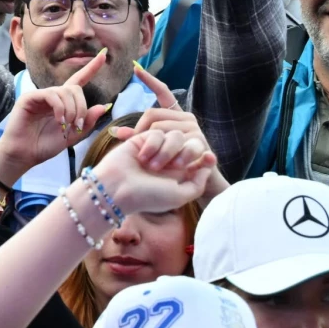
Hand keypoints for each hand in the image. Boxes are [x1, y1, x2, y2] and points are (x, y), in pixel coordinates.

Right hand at [0, 50, 114, 186]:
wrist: (23, 156)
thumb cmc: (44, 146)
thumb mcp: (72, 136)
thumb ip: (87, 122)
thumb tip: (105, 106)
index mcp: (63, 103)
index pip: (79, 80)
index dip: (92, 68)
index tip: (104, 54)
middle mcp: (52, 96)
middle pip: (75, 88)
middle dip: (81, 106)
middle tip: (78, 124)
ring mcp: (40, 95)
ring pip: (64, 92)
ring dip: (71, 110)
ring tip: (67, 125)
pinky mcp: (30, 97)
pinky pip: (51, 95)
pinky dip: (59, 108)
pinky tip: (59, 120)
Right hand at [93, 126, 216, 216]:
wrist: (117, 188)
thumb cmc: (148, 196)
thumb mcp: (179, 196)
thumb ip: (198, 183)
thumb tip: (208, 164)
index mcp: (180, 174)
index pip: (199, 159)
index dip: (206, 157)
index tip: (211, 157)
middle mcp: (170, 160)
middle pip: (190, 144)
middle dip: (186, 153)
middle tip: (176, 164)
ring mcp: (158, 148)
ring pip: (176, 136)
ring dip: (166, 151)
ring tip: (151, 166)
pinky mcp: (144, 138)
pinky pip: (157, 131)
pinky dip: (152, 145)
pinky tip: (141, 157)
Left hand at [111, 63, 229, 199]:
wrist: (202, 181)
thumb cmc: (175, 164)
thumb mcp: (156, 148)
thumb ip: (138, 137)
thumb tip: (115, 131)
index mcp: (176, 115)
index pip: (163, 92)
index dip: (150, 81)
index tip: (136, 69)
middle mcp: (186, 117)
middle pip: (153, 115)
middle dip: (140, 133)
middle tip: (137, 152)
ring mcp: (194, 129)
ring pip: (162, 130)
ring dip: (153, 147)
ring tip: (148, 163)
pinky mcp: (200, 142)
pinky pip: (179, 145)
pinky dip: (171, 154)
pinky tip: (170, 163)